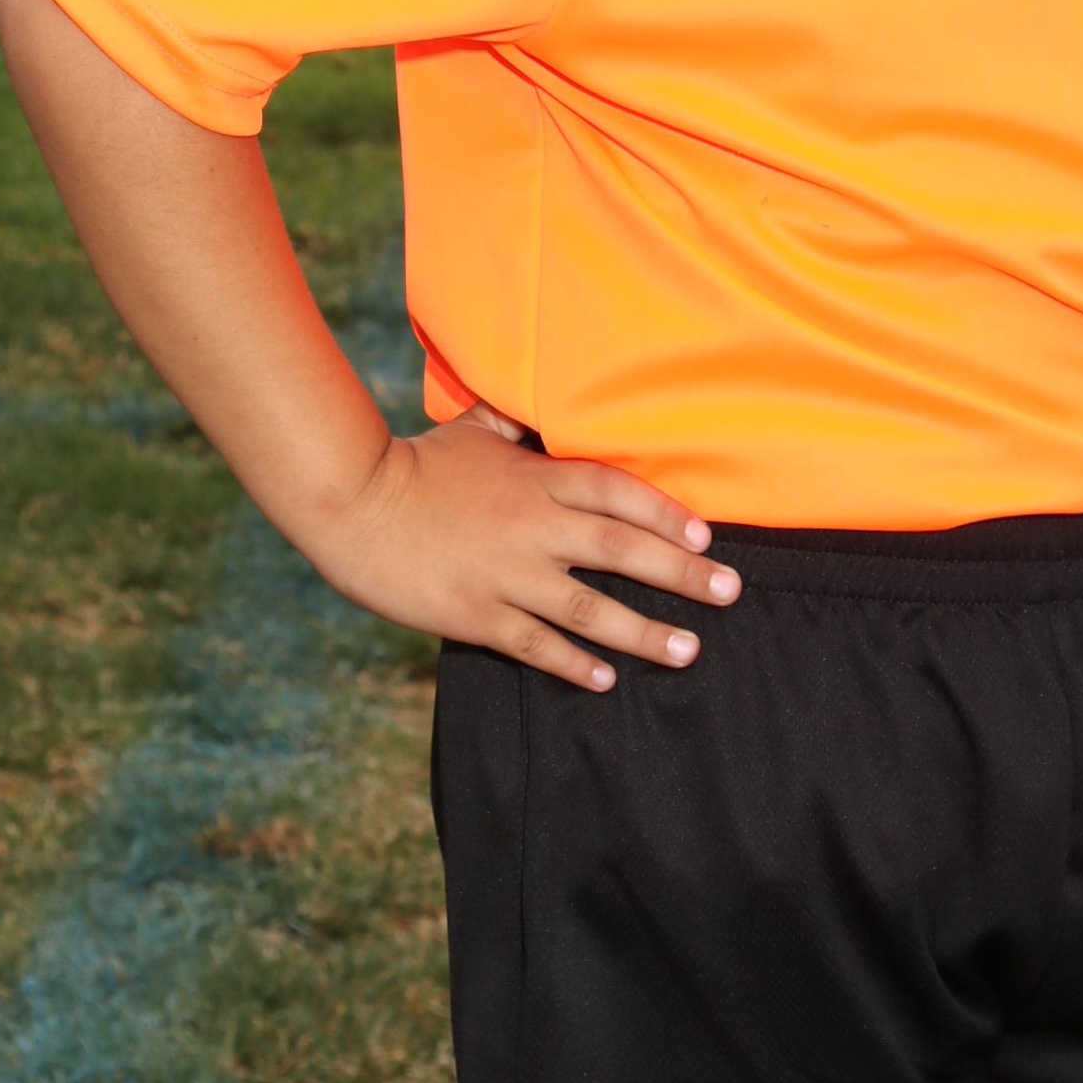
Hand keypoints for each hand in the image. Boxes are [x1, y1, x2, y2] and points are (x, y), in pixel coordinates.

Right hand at [305, 406, 742, 690]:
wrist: (352, 502)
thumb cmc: (417, 464)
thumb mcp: (474, 430)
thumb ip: (517, 423)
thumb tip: (544, 403)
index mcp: (536, 480)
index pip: (617, 492)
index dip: (665, 513)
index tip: (706, 536)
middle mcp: (532, 526)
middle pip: (621, 548)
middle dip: (682, 572)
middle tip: (730, 591)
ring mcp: (505, 574)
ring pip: (588, 607)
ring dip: (642, 631)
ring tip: (688, 650)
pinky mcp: (475, 614)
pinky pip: (535, 643)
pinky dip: (572, 663)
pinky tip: (605, 680)